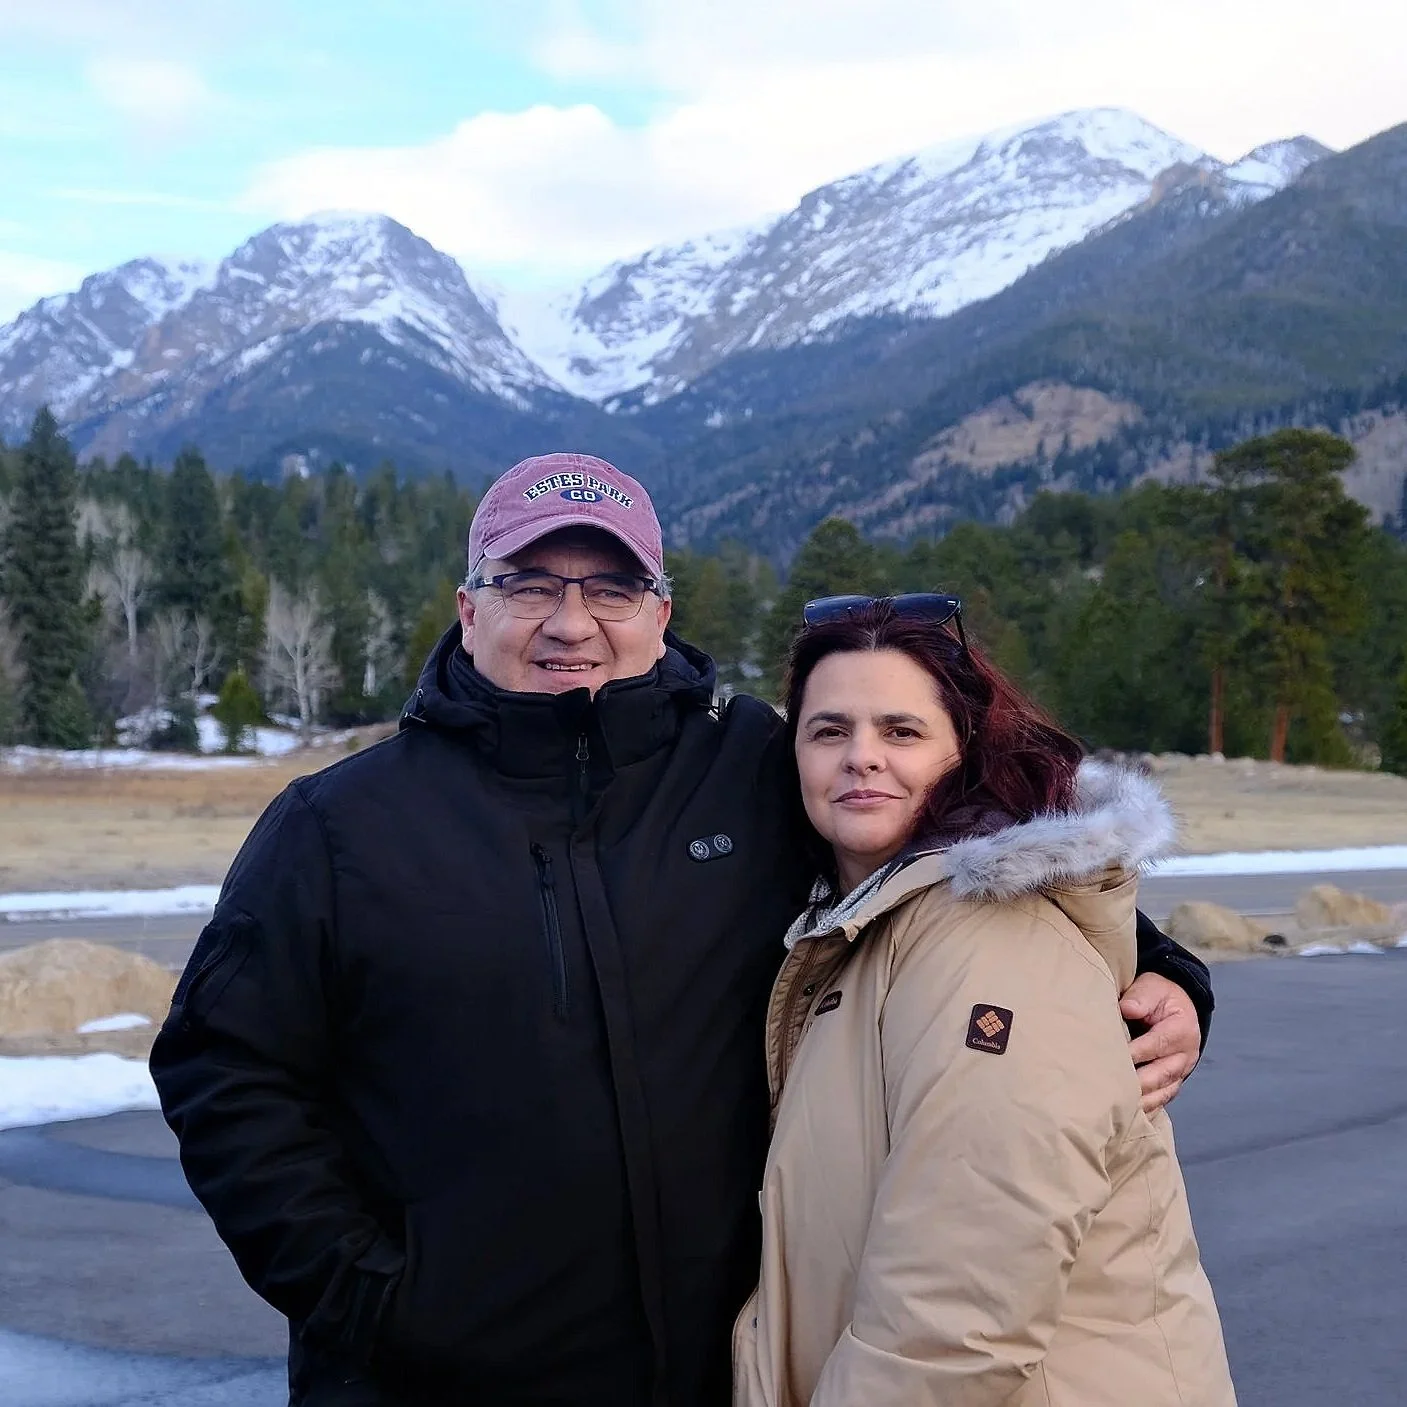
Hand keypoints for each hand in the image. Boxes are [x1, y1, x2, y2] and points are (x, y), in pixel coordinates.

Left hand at [1121, 972, 1201, 1113]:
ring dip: (1140, 1102)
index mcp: (1181, 1030)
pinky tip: (1126, 1116)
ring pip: (1162, 1093)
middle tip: (1109, 1091)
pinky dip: (1145, 1109)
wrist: (1177, 1005)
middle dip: (1135, 1084)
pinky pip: (1161, 1100)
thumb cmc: (1159, 996)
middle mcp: (1185, 1055)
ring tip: (1116, 1109)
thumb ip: (1140, 998)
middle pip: (1160, 1074)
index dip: (1134, 1054)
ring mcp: (1180, 1072)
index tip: (1109, 1060)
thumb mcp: (1152, 988)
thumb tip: (1127, 1009)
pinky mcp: (1172, 1083)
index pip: (1156, 1045)